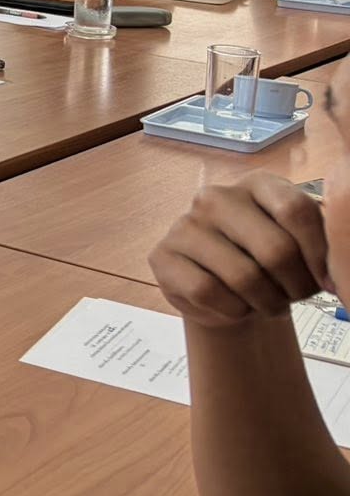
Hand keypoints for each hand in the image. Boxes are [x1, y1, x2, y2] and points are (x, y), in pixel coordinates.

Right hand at [148, 170, 329, 327]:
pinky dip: (232, 311)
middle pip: (275, 249)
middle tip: (295, 297)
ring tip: (269, 304)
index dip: (319, 255)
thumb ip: (319, 244)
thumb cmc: (267, 263)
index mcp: (256, 184)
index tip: (327, 282)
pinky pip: (208, 292)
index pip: (297, 211)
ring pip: (243, 277)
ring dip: (268, 304)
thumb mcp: (297, 242)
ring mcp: (185, 224)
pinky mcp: (162, 255)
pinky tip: (235, 306)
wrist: (223, 288)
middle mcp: (216, 197)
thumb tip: (337, 274)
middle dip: (296, 287)